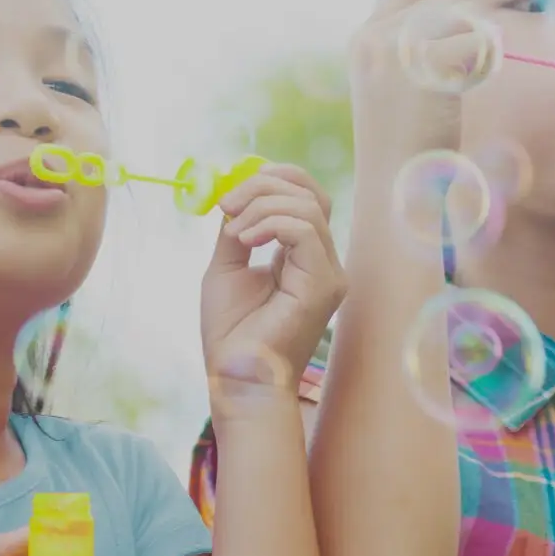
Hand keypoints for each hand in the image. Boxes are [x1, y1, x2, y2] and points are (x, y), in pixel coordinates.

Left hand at [201, 165, 344, 411]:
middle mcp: (323, 262)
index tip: (232, 189)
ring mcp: (329, 274)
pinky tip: (244, 242)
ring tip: (233, 232)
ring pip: (307, 207)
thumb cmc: (231, 332)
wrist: (235, 377)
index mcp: (303, 256)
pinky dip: (270, 224)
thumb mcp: (227, 267)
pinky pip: (306, 231)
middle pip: (309, 194)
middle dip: (261, 186)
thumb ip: (235, 229)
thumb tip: (234, 196)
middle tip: (225, 205)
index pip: (306, 196)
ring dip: (260, 207)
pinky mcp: (324, 286)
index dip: (273, 178)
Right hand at [349, 0, 495, 166]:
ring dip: (477, 42)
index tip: (456, 36)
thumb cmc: (403, 146)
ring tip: (467, 80)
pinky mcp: (422, 66)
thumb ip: (410, 48)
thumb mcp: (393, 87)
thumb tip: (456, 8)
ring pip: (462, 13)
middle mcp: (373, 37)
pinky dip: (483, 64)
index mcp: (362, 41)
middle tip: (467, 64)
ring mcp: (394, 49)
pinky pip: (476, 42)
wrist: (392, 187)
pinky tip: (470, 91)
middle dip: (466, 22)